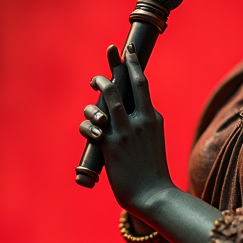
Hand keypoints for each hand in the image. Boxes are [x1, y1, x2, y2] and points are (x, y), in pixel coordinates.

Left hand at [78, 43, 174, 213]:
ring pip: (107, 99)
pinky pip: (92, 127)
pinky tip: (89, 129)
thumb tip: (126, 110)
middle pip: (123, 84)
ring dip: (95, 92)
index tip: (126, 48)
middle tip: (98, 71)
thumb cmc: (152, 169)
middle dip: (110, 70)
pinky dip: (87, 125)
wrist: (155, 195)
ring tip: (91, 91)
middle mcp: (140, 120)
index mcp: (152, 117)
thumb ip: (142, 122)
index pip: (141, 84)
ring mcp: (125, 132)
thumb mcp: (153, 138)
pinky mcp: (111, 146)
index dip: (132, 63)